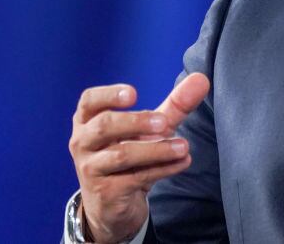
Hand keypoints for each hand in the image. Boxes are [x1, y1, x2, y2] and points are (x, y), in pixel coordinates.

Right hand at [68, 73, 210, 242]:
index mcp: (87, 120)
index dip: (108, 95)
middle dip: (135, 122)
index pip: (89, 101)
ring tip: (183, 147)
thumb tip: (201, 79)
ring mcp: (91, 169)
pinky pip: (134, 178)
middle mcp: (83, 142)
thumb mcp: (149, 128)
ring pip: (121, 155)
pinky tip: (181, 162)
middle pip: (104, 126)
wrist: (111, 204)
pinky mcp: (105, 192)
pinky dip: (161, 169)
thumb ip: (174, 105)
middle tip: (164, 123)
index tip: (133, 94)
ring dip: (155, 150)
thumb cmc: (128, 153)